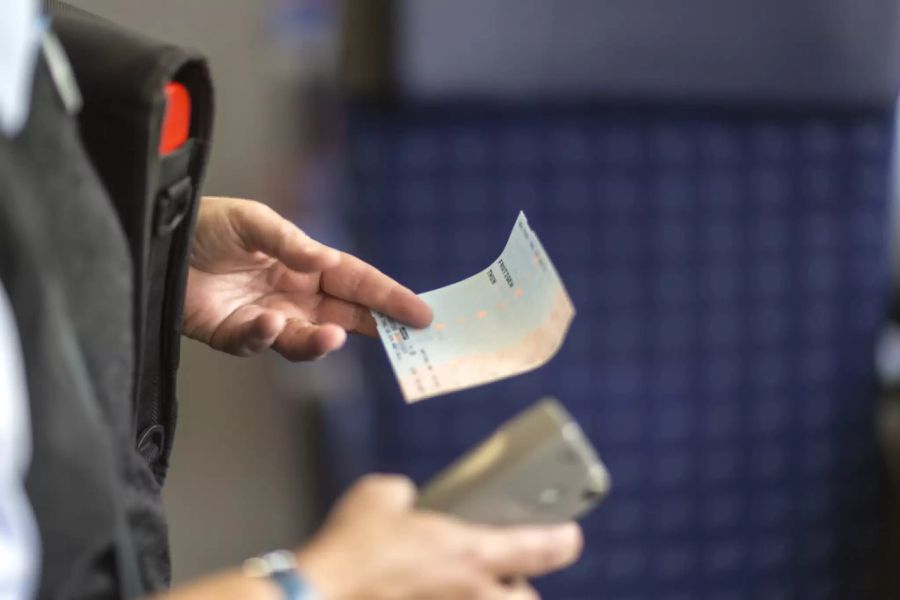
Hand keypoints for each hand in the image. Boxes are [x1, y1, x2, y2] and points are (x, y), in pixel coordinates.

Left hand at [183, 197, 431, 359]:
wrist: (157, 245)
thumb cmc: (206, 224)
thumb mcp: (252, 220)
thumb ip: (289, 242)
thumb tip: (324, 261)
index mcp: (307, 264)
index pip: (358, 282)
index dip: (390, 297)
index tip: (421, 313)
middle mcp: (295, 295)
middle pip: (346, 317)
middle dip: (376, 328)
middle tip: (404, 341)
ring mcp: (269, 317)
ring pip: (307, 340)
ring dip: (320, 342)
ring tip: (329, 338)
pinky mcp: (237, 335)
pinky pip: (259, 343)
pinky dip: (264, 335)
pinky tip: (264, 321)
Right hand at [295, 475, 583, 599]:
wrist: (320, 596)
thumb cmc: (351, 549)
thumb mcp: (380, 496)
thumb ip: (404, 496)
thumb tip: (405, 504)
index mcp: (470, 553)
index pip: (537, 548)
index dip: (561, 540)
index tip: (571, 536)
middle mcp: (471, 594)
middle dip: (520, 589)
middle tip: (504, 574)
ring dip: (486, 598)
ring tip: (460, 585)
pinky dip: (445, 598)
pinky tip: (419, 589)